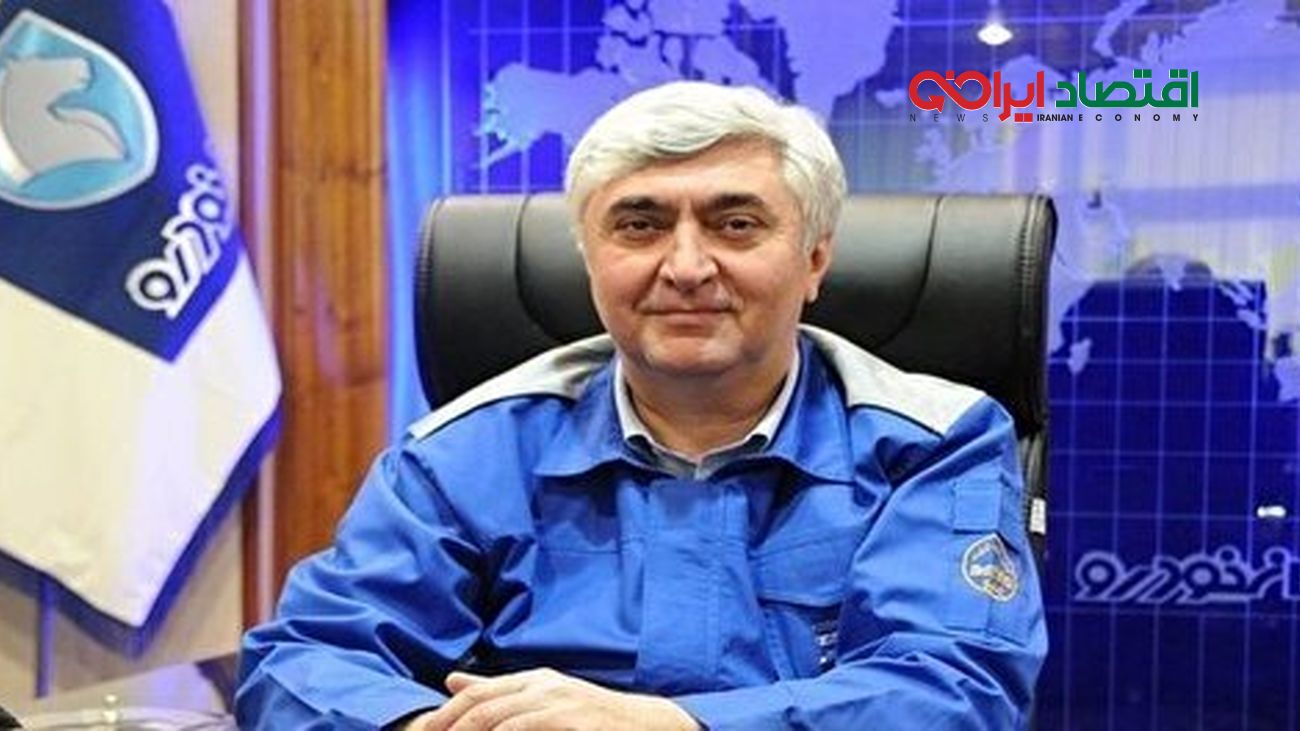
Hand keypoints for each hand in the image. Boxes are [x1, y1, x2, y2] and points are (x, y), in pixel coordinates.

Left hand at [404, 668, 700, 730]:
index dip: (445, 715)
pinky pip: (526, 728)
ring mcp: (559, 701)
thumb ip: (498, 691)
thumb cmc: (592, 717)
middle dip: (448, 727)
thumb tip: (452, 681)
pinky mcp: (574, 719)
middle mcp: (543, 685)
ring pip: (498, 718)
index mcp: (533, 680)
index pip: (476, 693)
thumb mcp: (544, 700)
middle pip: (481, 705)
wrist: (646, 724)